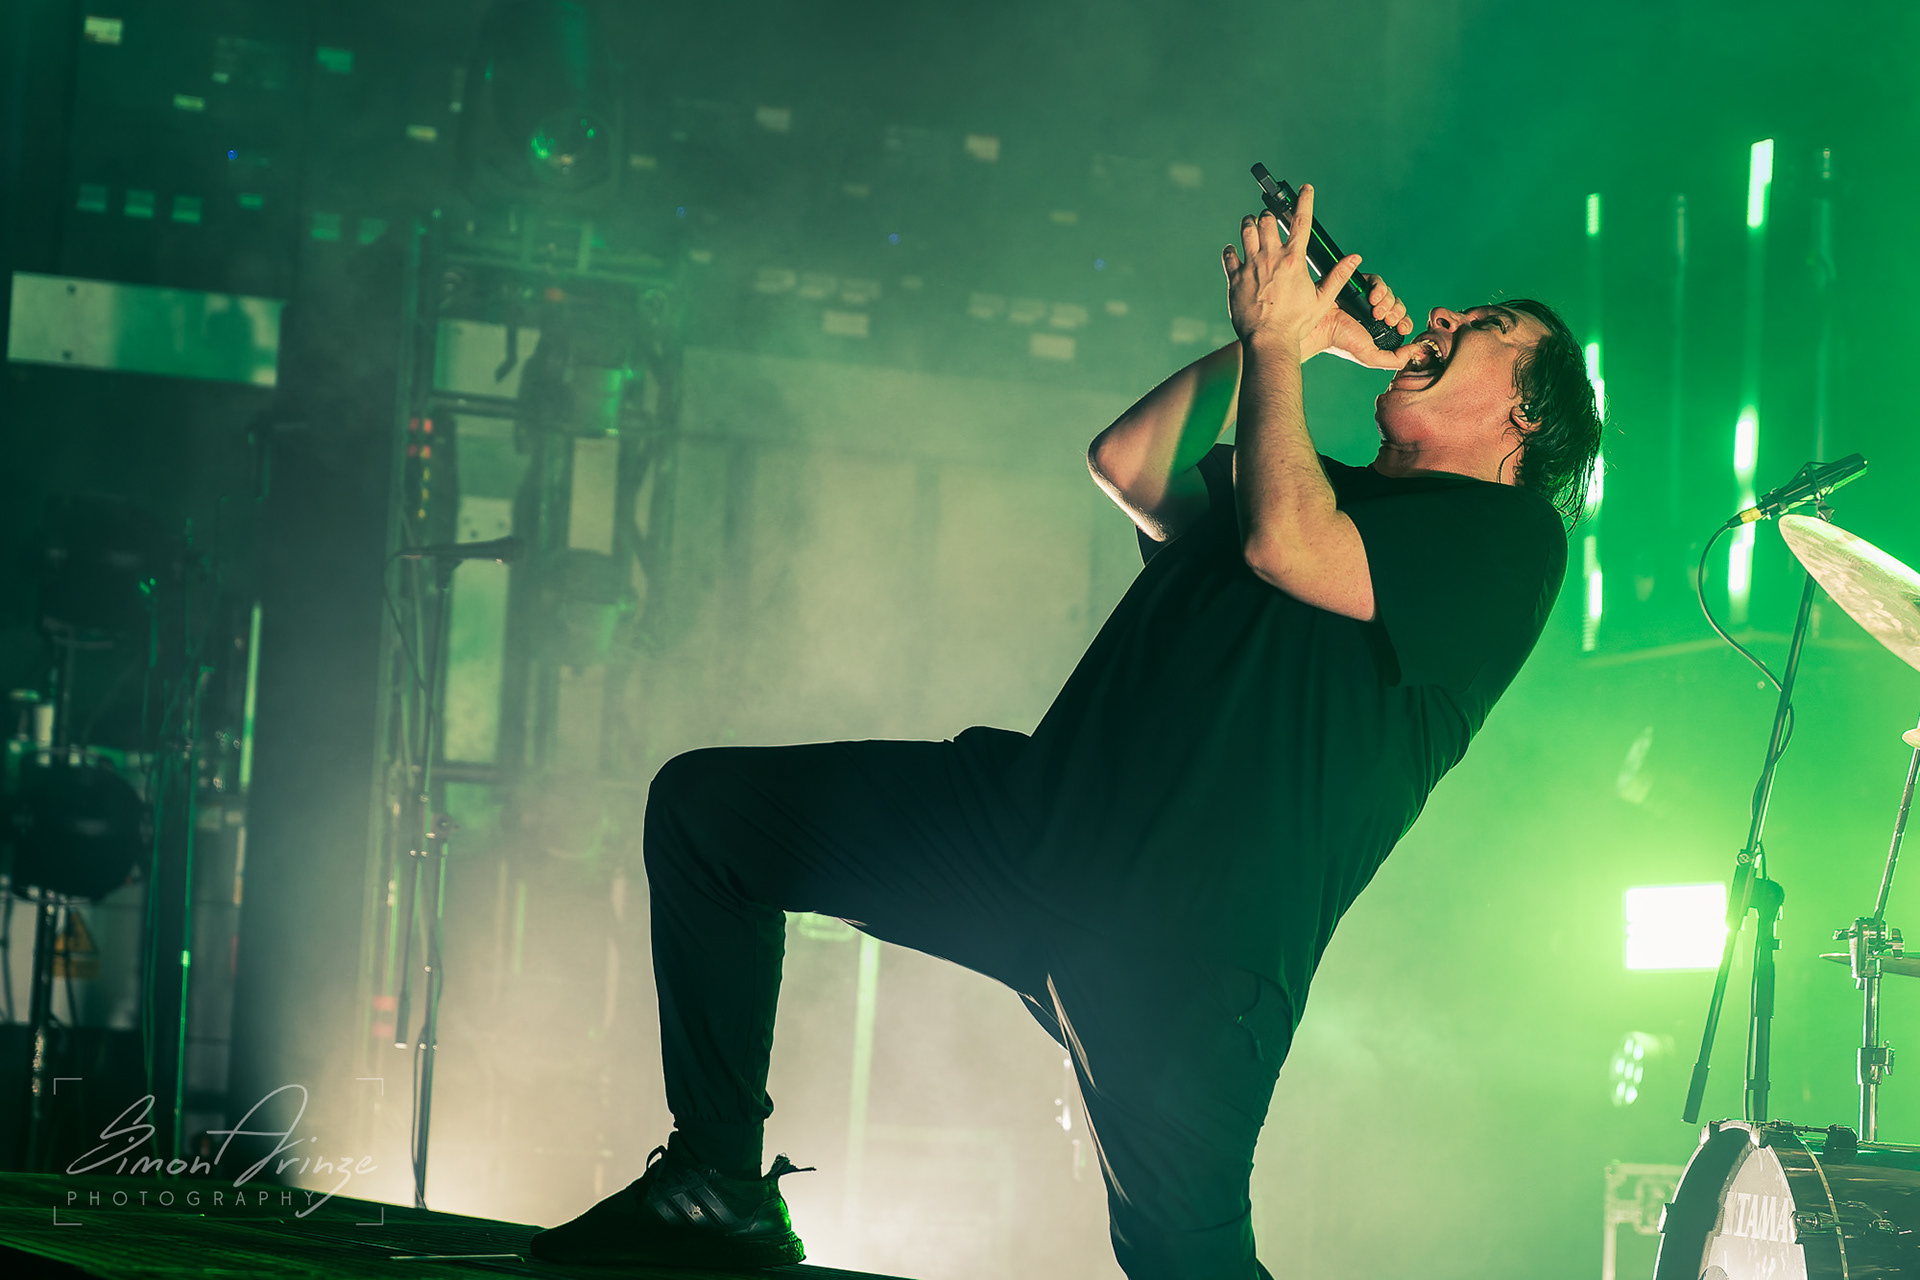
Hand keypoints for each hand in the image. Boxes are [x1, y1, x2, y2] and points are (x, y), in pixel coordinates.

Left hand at [1222, 182, 1357, 355]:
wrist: (1269, 340)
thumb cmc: (1296, 323)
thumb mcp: (1322, 299)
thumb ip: (1338, 276)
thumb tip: (1355, 259)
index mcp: (1294, 260)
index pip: (1301, 221)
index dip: (1305, 200)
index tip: (1306, 188)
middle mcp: (1271, 257)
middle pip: (1268, 220)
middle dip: (1270, 216)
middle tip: (1271, 219)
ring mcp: (1251, 266)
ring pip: (1247, 230)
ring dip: (1249, 224)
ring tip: (1251, 223)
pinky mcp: (1235, 279)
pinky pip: (1229, 255)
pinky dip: (1230, 250)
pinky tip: (1233, 250)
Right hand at [1311, 273, 1414, 369]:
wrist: (1323, 326)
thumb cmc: (1341, 342)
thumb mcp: (1370, 357)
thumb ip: (1394, 360)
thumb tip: (1415, 351)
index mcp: (1380, 330)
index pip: (1402, 322)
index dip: (1405, 323)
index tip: (1400, 327)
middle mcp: (1375, 313)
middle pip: (1398, 306)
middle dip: (1396, 312)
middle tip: (1386, 319)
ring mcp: (1368, 298)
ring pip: (1390, 294)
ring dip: (1387, 301)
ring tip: (1376, 310)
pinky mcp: (1361, 285)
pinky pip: (1378, 281)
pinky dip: (1380, 288)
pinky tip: (1373, 297)